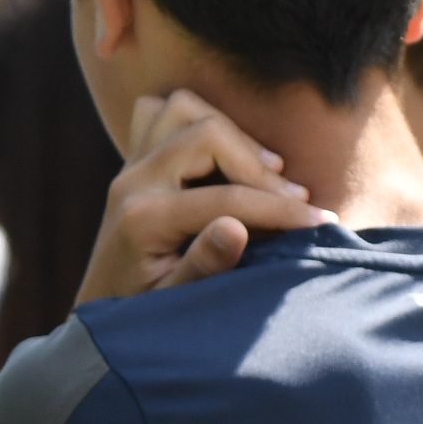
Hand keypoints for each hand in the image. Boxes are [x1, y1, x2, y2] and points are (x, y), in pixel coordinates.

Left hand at [73, 90, 330, 305]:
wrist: (100, 308)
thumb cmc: (141, 316)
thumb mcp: (173, 305)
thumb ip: (202, 268)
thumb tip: (236, 229)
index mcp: (142, 219)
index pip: (226, 198)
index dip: (280, 209)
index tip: (322, 223)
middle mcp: (131, 182)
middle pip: (207, 134)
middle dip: (258, 164)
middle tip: (295, 199)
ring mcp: (128, 165)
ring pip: (183, 107)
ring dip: (232, 134)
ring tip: (267, 171)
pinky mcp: (133, 160)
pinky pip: (161, 111)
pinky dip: (198, 122)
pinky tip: (226, 158)